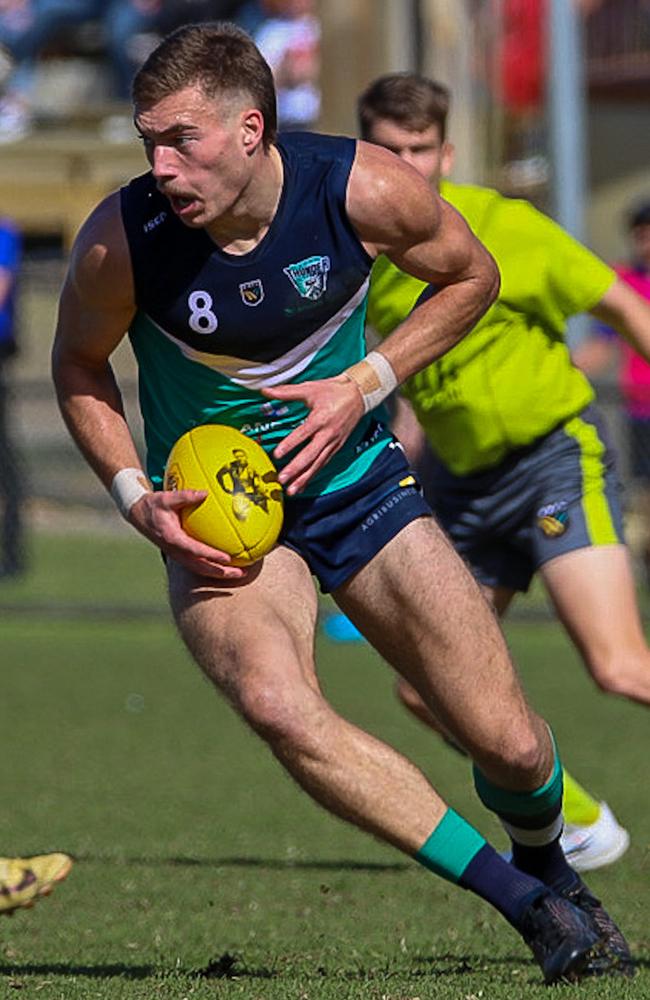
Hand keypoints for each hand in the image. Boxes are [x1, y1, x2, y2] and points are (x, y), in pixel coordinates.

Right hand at [129, 489, 247, 579]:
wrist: (138, 514)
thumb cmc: (154, 505)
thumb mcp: (167, 498)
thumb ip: (186, 496)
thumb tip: (205, 492)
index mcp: (172, 538)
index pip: (195, 550)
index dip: (211, 555)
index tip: (227, 558)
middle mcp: (176, 550)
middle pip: (201, 566)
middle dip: (220, 572)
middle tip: (241, 574)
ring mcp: (177, 555)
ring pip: (200, 569)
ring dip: (219, 573)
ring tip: (239, 574)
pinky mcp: (179, 555)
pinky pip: (198, 565)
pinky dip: (212, 568)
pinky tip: (227, 565)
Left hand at [263, 375, 363, 493]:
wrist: (359, 395)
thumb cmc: (334, 391)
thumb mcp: (310, 389)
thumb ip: (286, 392)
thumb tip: (266, 391)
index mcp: (320, 419)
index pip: (303, 434)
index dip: (290, 445)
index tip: (277, 455)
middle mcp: (328, 434)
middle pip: (311, 455)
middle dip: (296, 469)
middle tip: (282, 479)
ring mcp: (333, 443)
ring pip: (318, 464)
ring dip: (304, 478)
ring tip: (292, 490)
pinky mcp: (336, 447)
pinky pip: (323, 464)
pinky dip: (313, 475)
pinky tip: (302, 484)